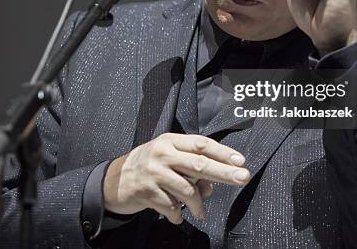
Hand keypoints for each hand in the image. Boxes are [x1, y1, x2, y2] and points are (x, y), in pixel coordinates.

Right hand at [103, 133, 249, 223]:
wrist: (113, 180)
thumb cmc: (148, 166)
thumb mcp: (168, 159)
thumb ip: (190, 167)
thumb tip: (211, 186)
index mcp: (170, 141)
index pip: (201, 144)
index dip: (222, 152)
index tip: (240, 161)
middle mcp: (162, 154)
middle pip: (199, 163)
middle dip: (223, 172)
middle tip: (242, 178)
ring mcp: (154, 173)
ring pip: (187, 189)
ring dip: (199, 205)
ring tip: (201, 212)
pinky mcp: (146, 192)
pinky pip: (172, 207)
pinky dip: (179, 214)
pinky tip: (178, 215)